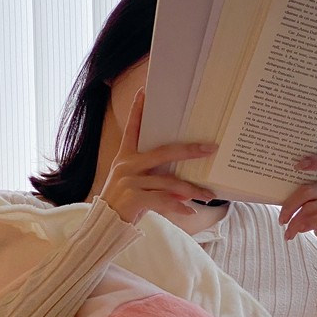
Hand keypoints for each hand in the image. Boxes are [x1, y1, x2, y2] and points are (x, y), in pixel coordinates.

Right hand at [100, 88, 217, 223]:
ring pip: (169, 182)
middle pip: (164, 152)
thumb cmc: (125, 202)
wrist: (106, 224)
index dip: (138, 111)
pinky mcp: (133, 197)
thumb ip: (158, 179)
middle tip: (210, 148)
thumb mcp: (137, 184)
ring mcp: (129, 180)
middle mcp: (127, 165)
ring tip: (209, 195)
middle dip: (189, 150)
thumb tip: (186, 187)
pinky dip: (179, 207)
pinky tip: (191, 211)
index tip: (144, 92)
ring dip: (192, 189)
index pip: (133, 129)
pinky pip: (164, 200)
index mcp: (126, 157)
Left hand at [279, 154, 316, 240]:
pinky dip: (309, 224)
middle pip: (308, 191)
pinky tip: (300, 231)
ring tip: (288, 233)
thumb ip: (308, 196)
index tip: (297, 166)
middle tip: (281, 220)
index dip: (314, 161)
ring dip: (296, 222)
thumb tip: (281, 200)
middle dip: (290, 206)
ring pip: (312, 207)